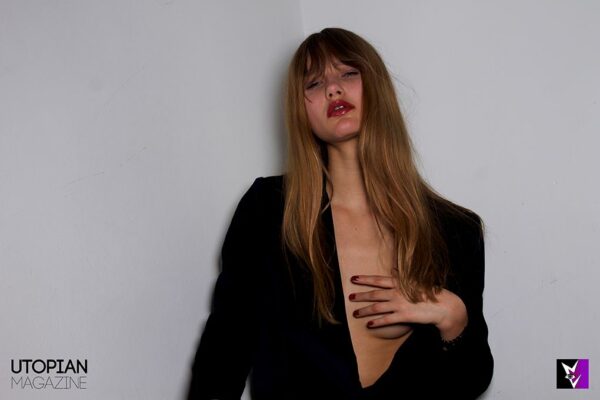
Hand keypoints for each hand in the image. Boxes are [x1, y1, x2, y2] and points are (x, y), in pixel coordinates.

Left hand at [349, 275, 467, 340]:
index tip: (354, 279)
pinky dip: (376, 322)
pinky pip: (386, 320)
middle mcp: (397, 292)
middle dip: (360, 296)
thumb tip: (393, 269)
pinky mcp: (404, 316)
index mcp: (400, 282)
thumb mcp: (415, 281)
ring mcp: (399, 304)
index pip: (378, 279)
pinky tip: (369, 325)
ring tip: (355, 313)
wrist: (444, 306)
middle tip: (349, 297)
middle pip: (374, 294)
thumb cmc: (430, 293)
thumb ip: (403, 276)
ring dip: (364, 310)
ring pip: (377, 307)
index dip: (365, 279)